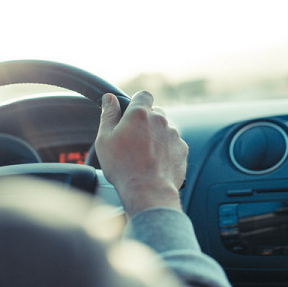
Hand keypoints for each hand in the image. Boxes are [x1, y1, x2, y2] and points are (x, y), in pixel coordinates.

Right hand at [95, 91, 187, 216]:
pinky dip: (166, 150)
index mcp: (140, 114)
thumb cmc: (123, 167)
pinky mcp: (182, 149)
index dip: (137, 103)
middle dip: (146, 122)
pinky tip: (155, 163)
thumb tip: (109, 99)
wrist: (147, 191)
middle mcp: (160, 120)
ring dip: (156, 136)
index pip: (143, 95)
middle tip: (134, 139)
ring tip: (144, 155)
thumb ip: (108, 115)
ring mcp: (173, 135)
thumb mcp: (105, 139)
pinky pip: (173, 144)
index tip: (131, 113)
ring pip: (165, 129)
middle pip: (155, 112)